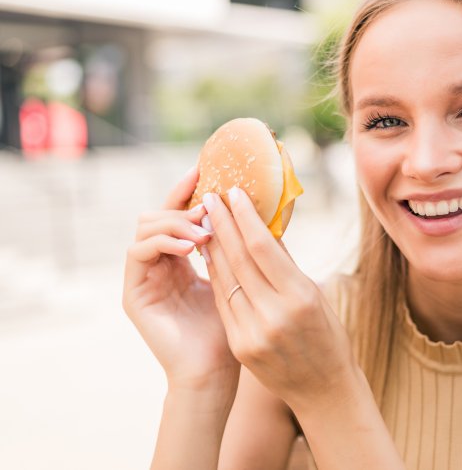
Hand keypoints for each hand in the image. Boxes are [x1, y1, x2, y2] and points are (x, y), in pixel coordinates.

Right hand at [123, 167, 239, 392]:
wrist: (215, 371)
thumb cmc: (233, 326)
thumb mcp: (236, 275)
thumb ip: (232, 244)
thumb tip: (250, 205)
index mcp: (181, 257)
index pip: (179, 212)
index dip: (189, 189)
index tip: (207, 168)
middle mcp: (159, 263)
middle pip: (157, 212)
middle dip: (182, 202)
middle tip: (209, 202)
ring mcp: (143, 277)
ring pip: (145, 225)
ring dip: (176, 221)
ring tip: (205, 231)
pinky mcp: (133, 293)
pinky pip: (137, 251)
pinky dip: (164, 241)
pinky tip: (191, 246)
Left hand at [200, 187, 360, 412]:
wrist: (324, 388)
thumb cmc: (327, 334)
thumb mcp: (315, 295)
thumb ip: (286, 264)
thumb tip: (263, 226)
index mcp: (300, 297)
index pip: (263, 247)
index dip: (244, 217)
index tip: (233, 192)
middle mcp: (274, 314)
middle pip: (239, 259)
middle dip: (222, 223)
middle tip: (212, 196)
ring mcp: (253, 333)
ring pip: (226, 279)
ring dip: (214, 246)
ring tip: (206, 219)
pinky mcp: (240, 345)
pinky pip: (224, 301)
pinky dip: (217, 275)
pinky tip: (211, 254)